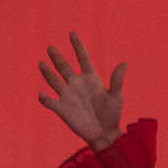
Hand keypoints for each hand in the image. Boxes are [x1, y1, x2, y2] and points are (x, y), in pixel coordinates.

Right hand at [37, 33, 125, 149]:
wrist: (105, 134)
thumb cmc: (112, 115)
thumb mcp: (116, 97)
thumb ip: (117, 80)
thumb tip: (125, 63)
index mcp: (90, 79)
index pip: (83, 59)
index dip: (78, 46)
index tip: (72, 33)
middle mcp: (76, 84)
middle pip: (64, 67)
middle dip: (57, 58)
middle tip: (51, 48)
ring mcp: (67, 95)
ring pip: (53, 80)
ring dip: (47, 72)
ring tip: (42, 63)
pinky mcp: (61, 108)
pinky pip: (49, 101)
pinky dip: (44, 98)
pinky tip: (42, 95)